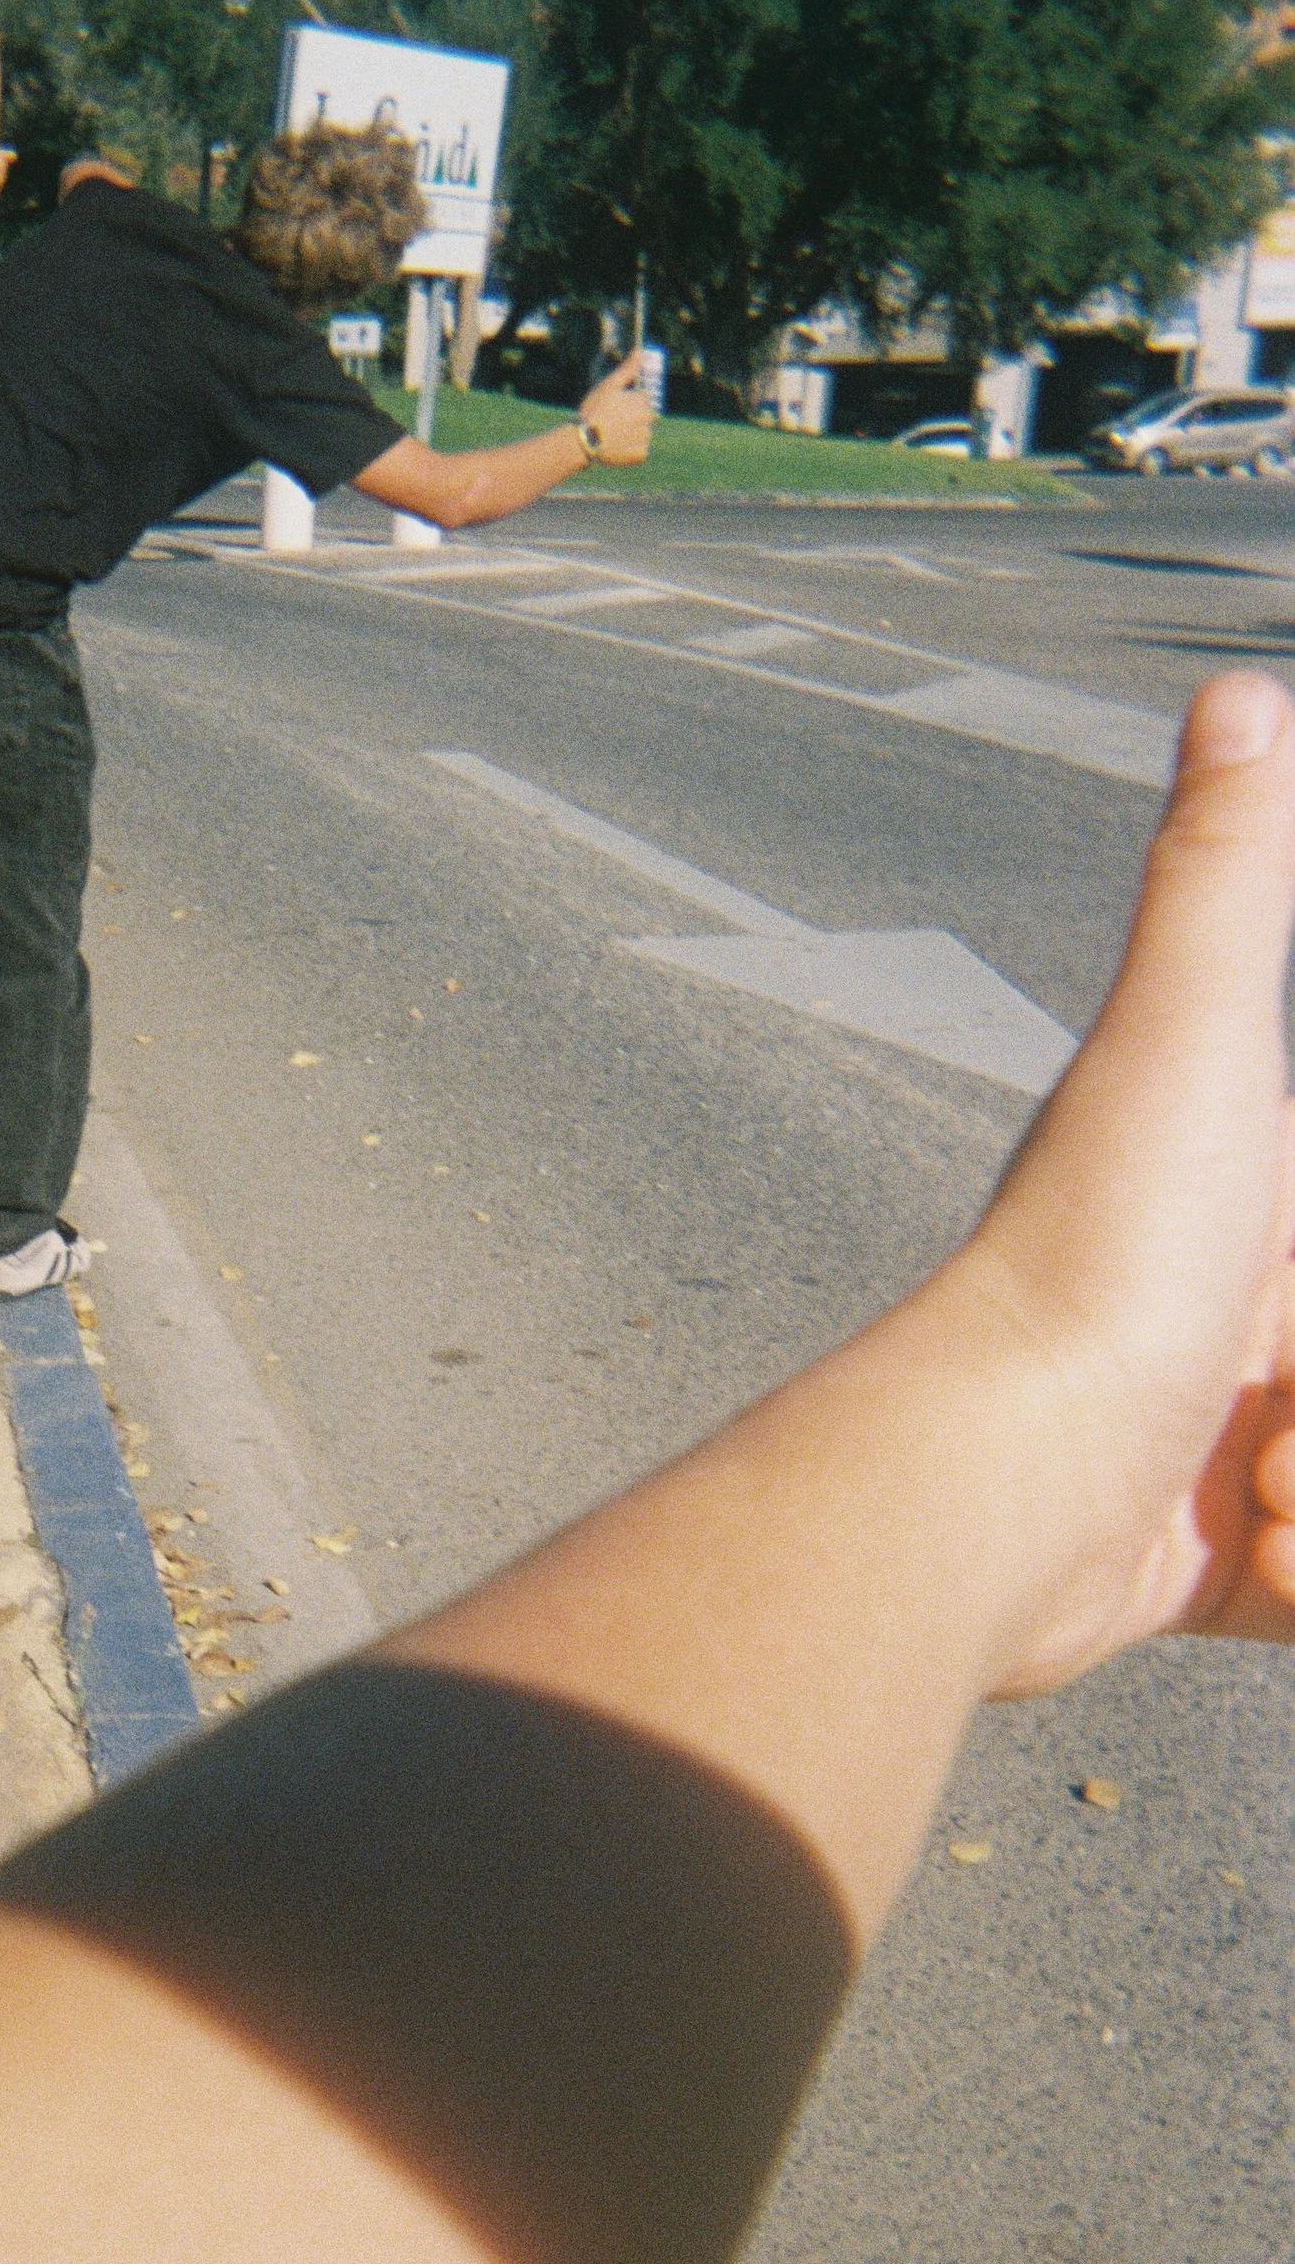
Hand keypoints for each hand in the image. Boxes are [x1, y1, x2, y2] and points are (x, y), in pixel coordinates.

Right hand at [576, 352, 654, 464]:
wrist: (583, 440)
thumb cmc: (594, 410)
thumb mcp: (609, 385)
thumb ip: (627, 370)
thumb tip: (640, 351)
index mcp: (642, 402)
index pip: (642, 400)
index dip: (629, 403)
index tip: (615, 409)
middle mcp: (648, 419)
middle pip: (644, 418)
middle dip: (632, 419)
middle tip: (612, 424)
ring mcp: (645, 438)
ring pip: (642, 434)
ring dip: (631, 435)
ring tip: (612, 436)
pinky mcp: (640, 455)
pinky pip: (639, 452)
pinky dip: (630, 451)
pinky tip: (617, 448)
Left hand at [950, 670, 1294, 1687]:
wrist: (996, 1488)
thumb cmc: (1097, 1259)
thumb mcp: (1189, 1043)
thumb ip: (1221, 880)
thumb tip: (1235, 688)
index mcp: (1260, 1202)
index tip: (1276, 1326)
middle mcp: (1243, 1318)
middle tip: (1270, 1414)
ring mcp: (1229, 1447)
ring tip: (1252, 1480)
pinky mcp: (1216, 1575)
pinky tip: (1250, 1548)